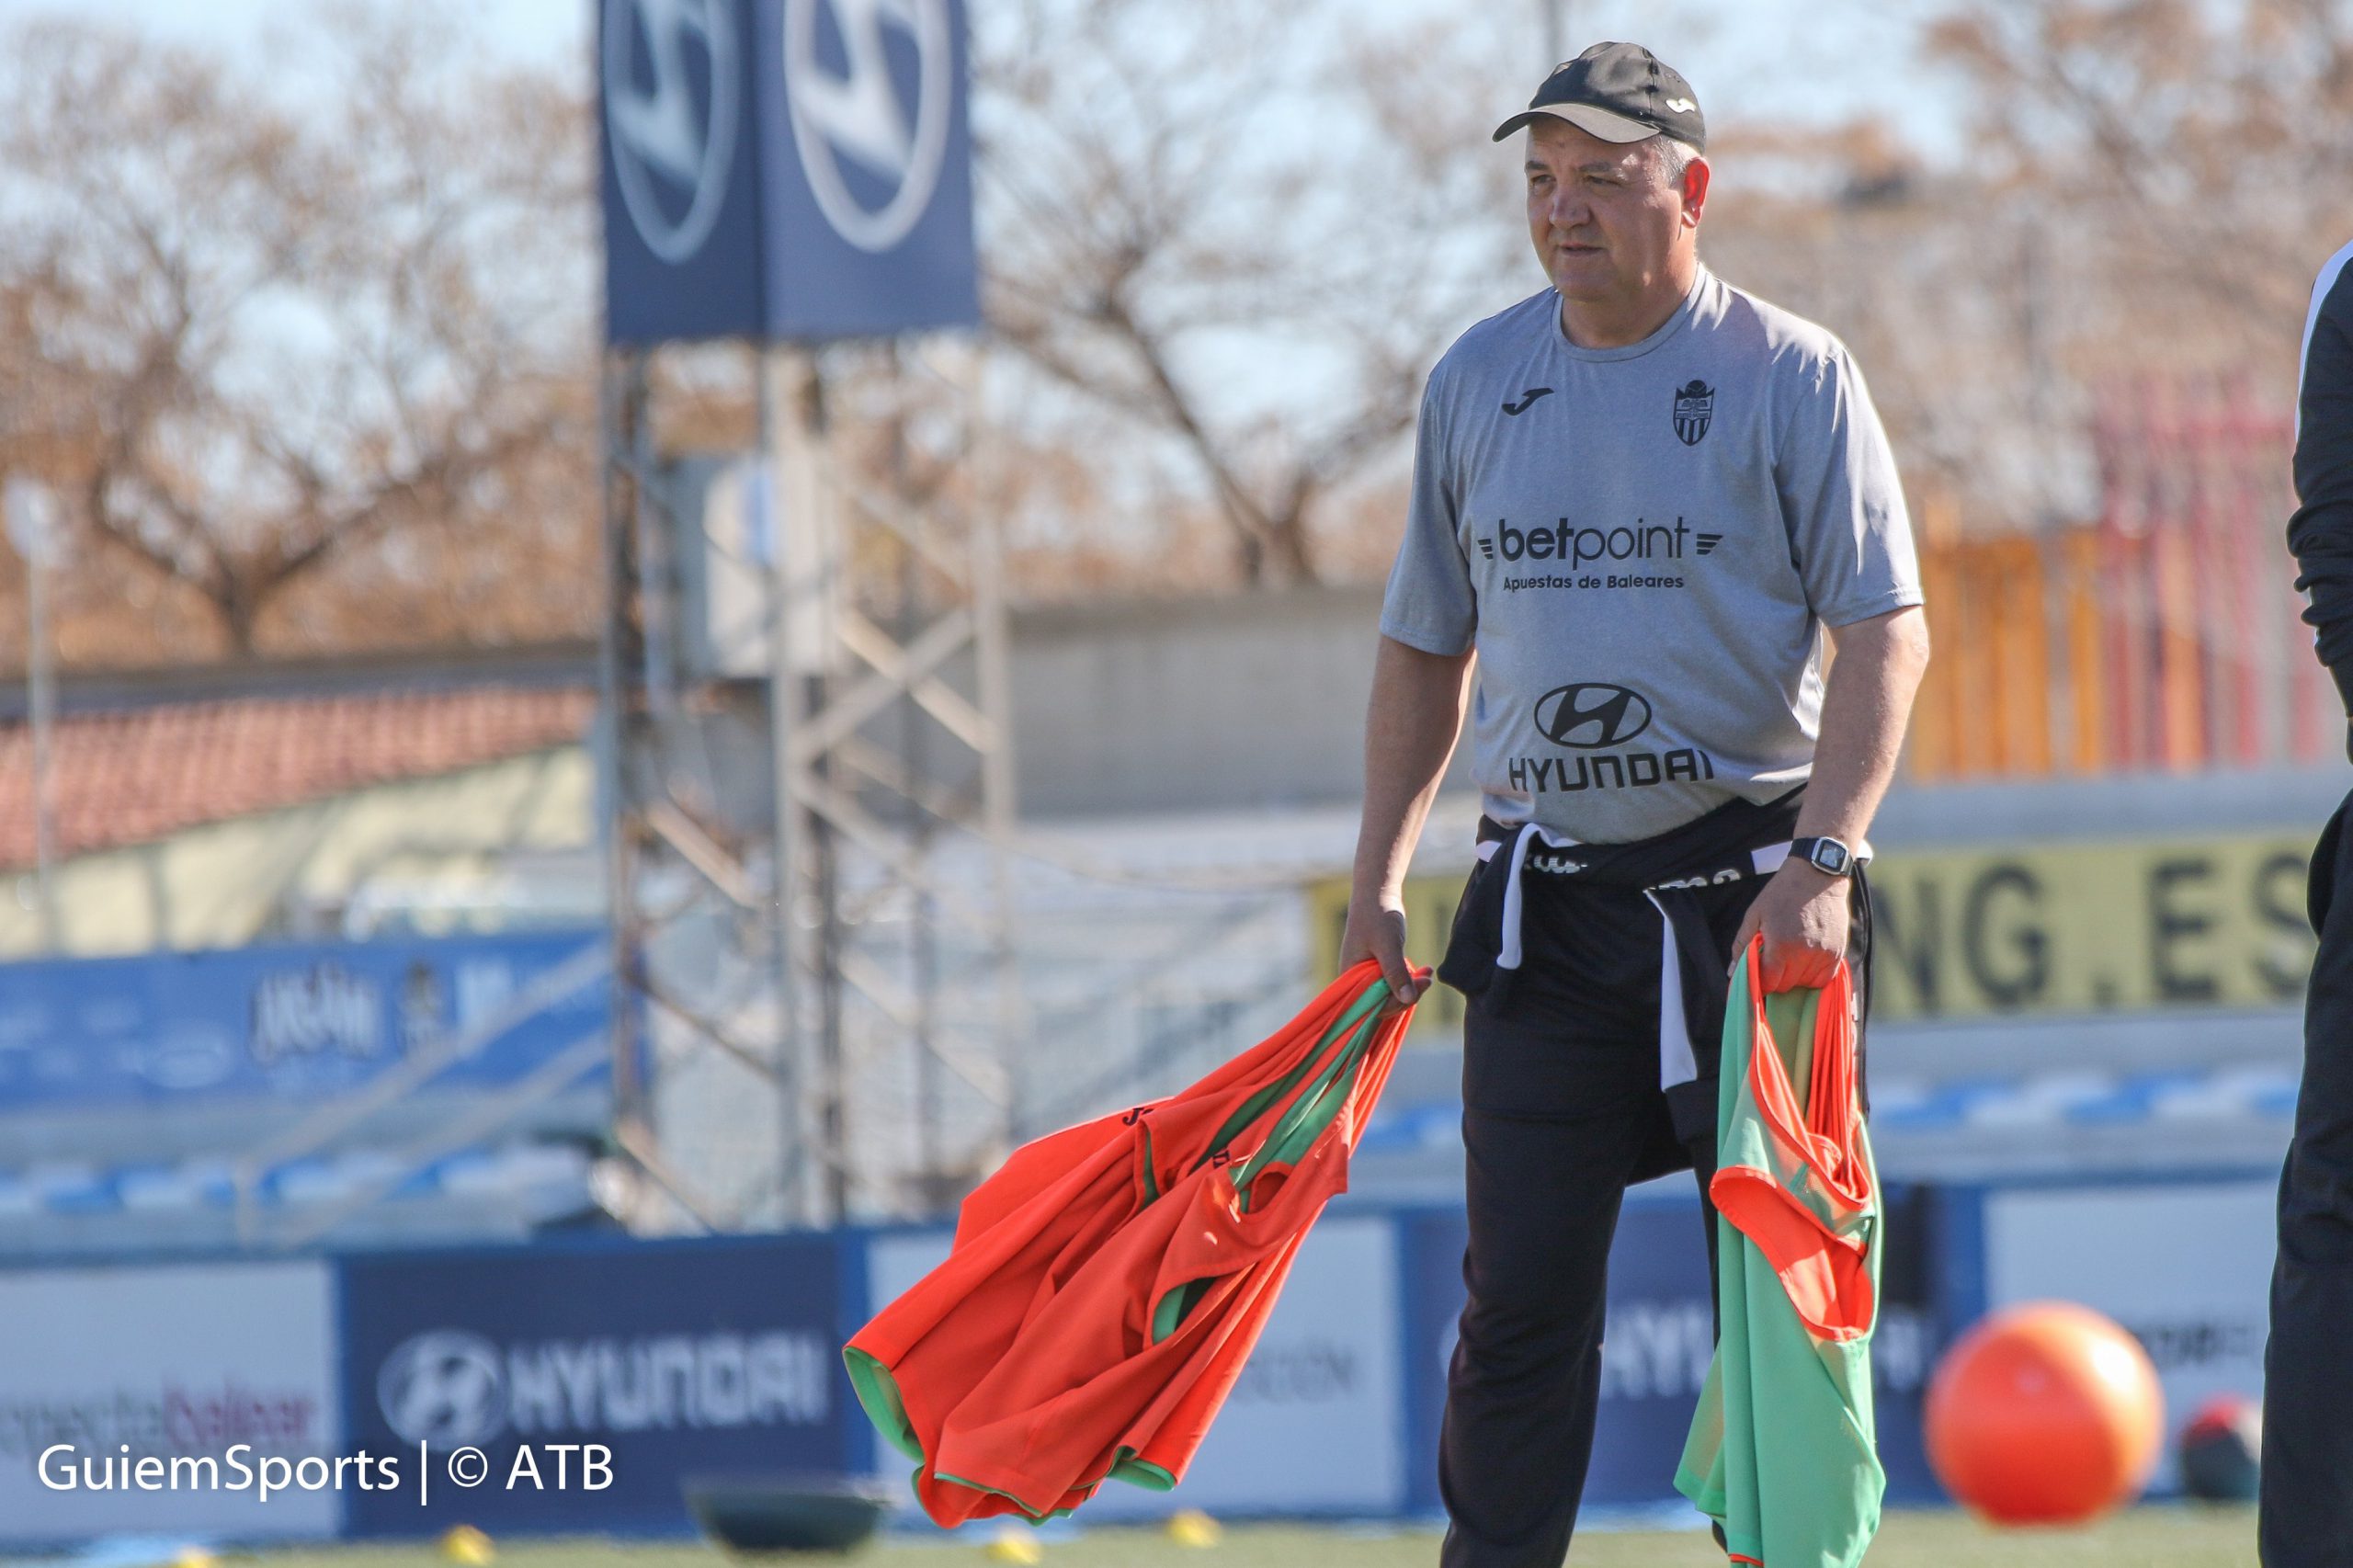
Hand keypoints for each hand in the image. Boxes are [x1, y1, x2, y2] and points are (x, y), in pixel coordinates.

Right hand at [1339, 895, 1426, 1003]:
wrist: (1377, 893)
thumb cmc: (1377, 916)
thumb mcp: (1388, 945)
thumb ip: (1396, 972)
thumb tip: (1407, 999)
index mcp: (1351, 976)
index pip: (1372, 1004)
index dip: (1396, 1002)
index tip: (1417, 989)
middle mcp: (1357, 978)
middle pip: (1383, 1002)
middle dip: (1407, 994)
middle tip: (1427, 981)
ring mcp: (1368, 973)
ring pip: (1392, 993)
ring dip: (1411, 987)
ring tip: (1428, 974)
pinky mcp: (1380, 967)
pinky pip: (1395, 981)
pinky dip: (1410, 978)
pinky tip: (1425, 970)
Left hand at [1728, 862, 1850, 992]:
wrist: (1816, 875)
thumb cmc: (1781, 893)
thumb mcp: (1755, 914)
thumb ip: (1742, 945)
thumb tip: (1732, 971)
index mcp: (1780, 946)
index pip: (1769, 983)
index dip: (1762, 980)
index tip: (1760, 971)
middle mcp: (1803, 954)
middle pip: (1786, 986)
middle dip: (1777, 978)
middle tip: (1774, 961)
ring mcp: (1823, 954)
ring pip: (1805, 984)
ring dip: (1796, 977)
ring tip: (1791, 958)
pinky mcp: (1838, 952)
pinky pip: (1825, 978)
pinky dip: (1814, 975)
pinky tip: (1806, 961)